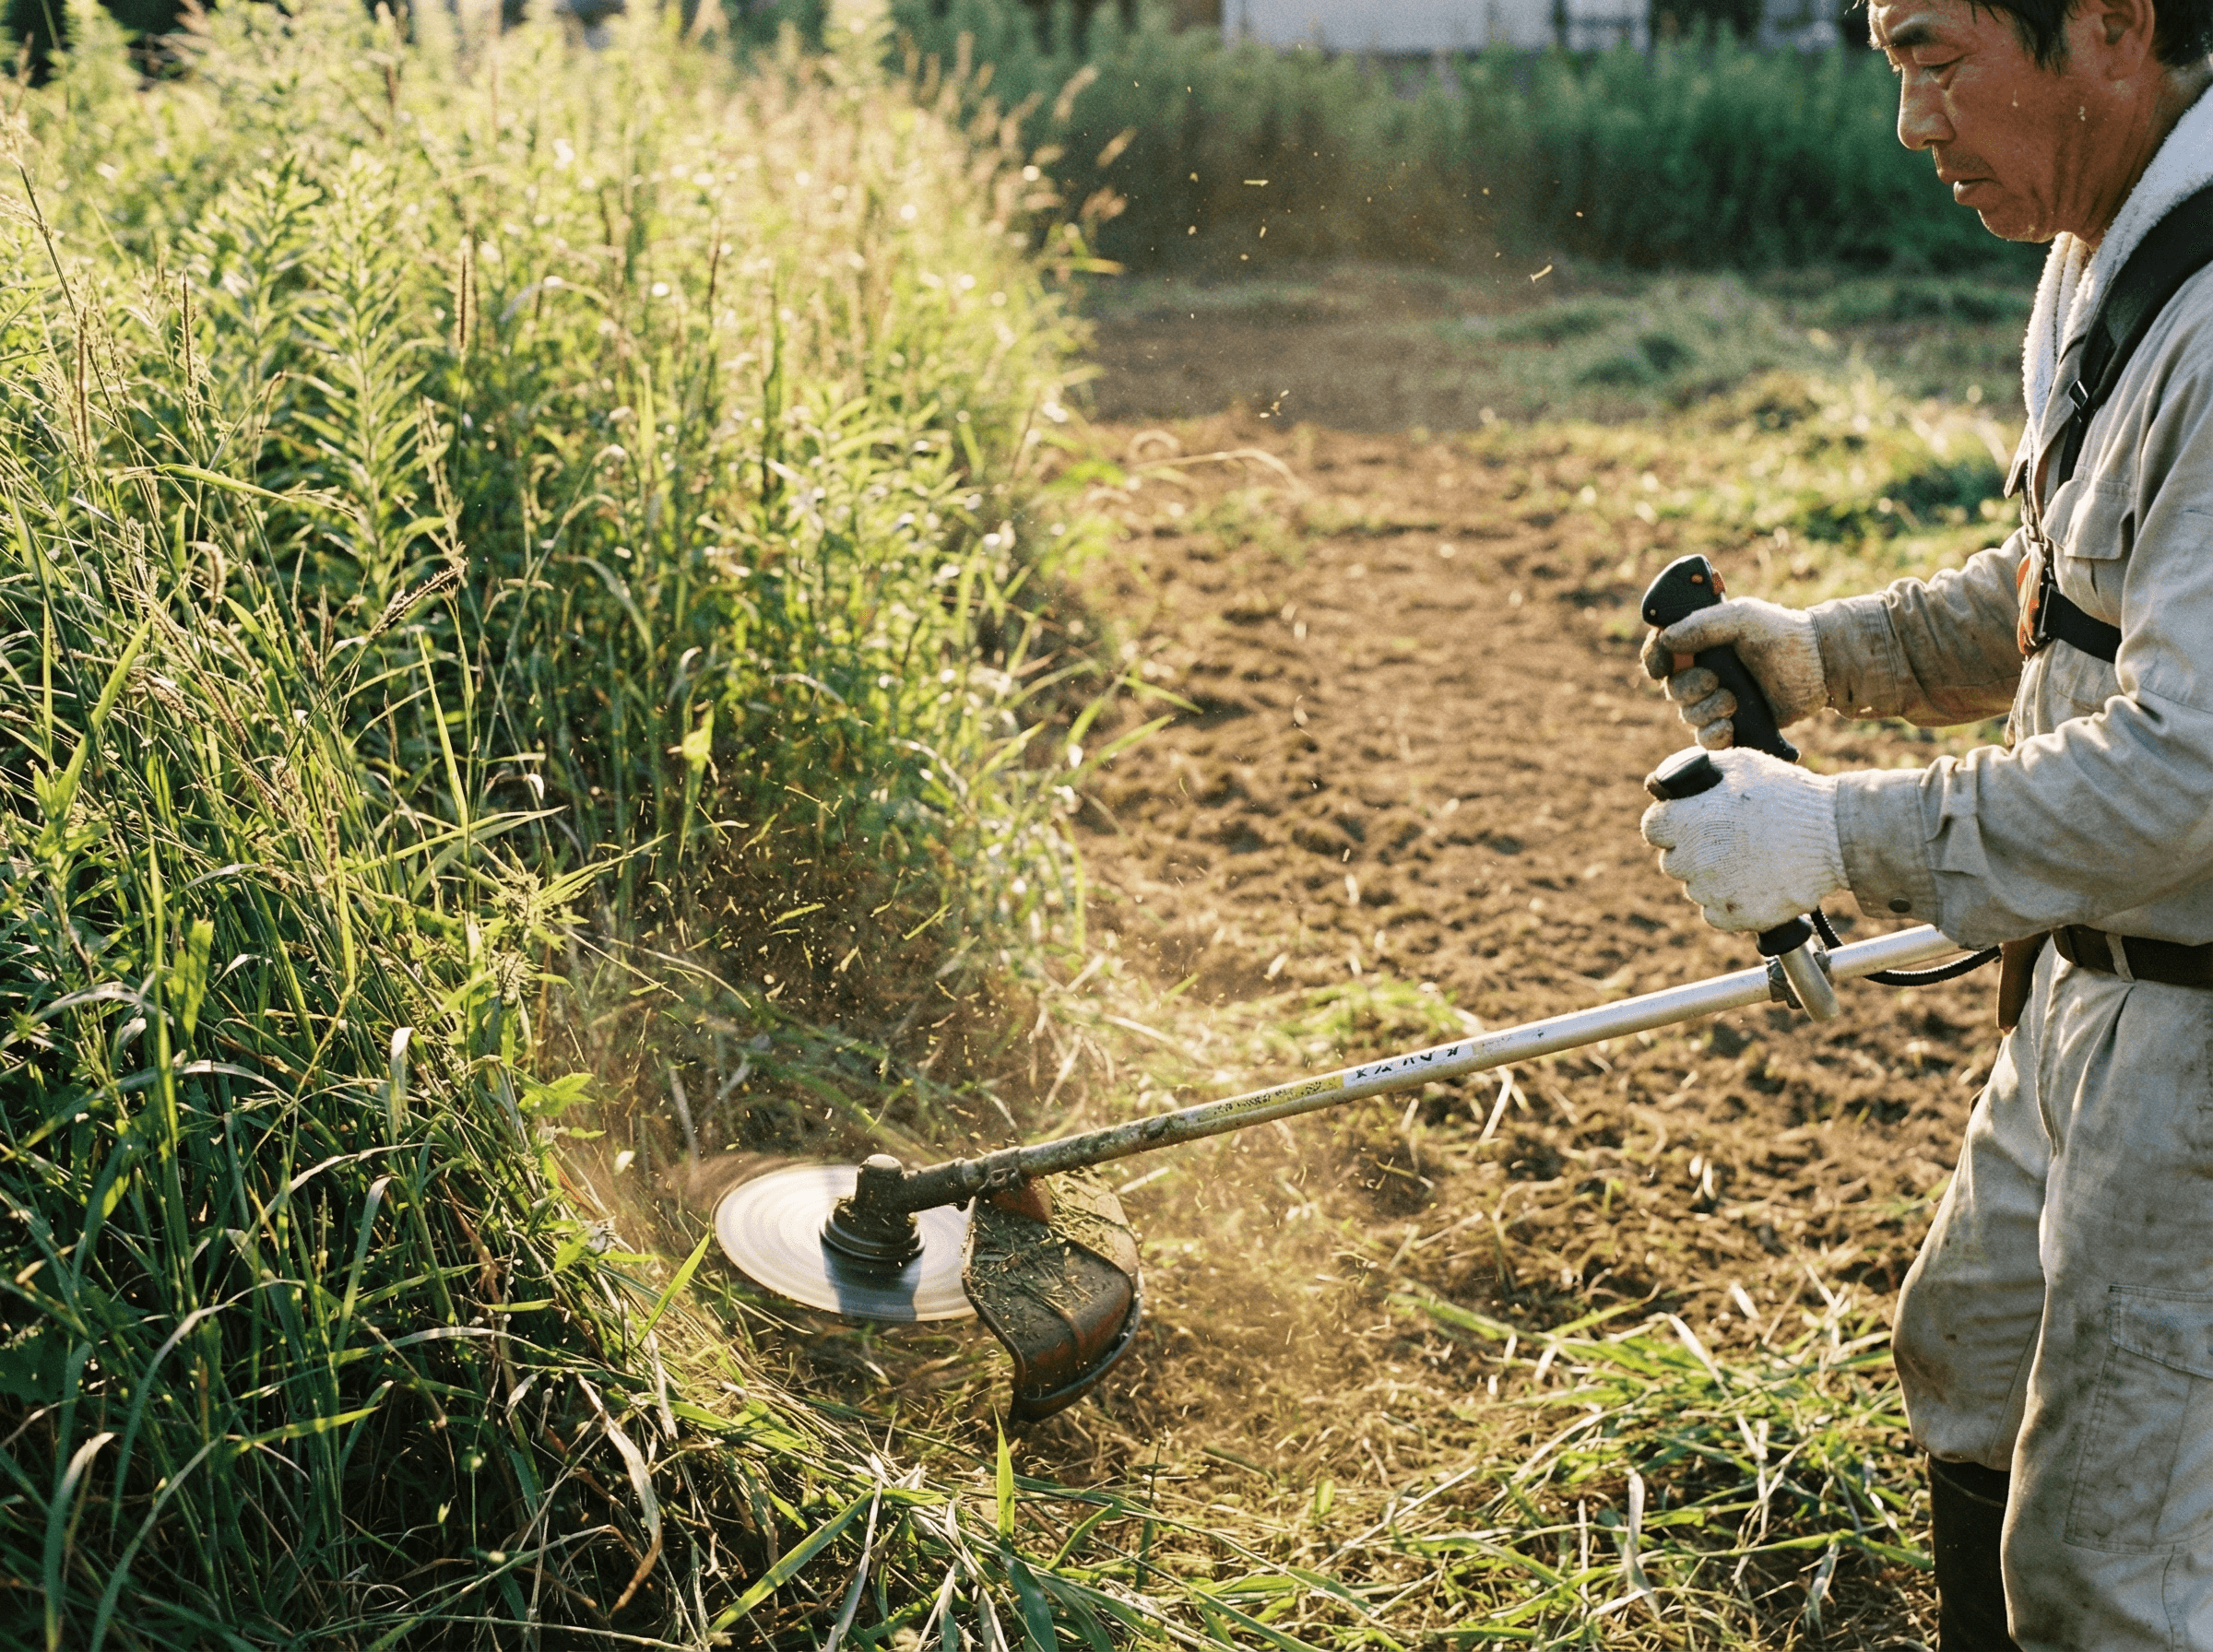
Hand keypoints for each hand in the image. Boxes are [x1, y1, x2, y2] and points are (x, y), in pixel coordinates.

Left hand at [1639, 746, 1844, 932]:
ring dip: (1712, 877)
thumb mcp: (1741, 764)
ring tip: (1749, 860)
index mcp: (1684, 821)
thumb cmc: (1788, 795)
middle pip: (1673, 860)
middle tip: (1726, 841)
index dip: (1671, 824)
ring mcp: (1711, 891)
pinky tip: (1752, 884)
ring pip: (1696, 888)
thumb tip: (1677, 780)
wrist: (1833, 836)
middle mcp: (1690, 859)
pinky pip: (1715, 913)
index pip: (1653, 828)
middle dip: (1693, 850)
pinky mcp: (1734, 916)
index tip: (1688, 823)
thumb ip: (1701, 772)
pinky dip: (1729, 903)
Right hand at [1640, 597, 1824, 749]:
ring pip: (1689, 716)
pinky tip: (1730, 726)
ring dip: (1706, 711)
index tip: (1659, 668)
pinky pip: (1707, 740)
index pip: (1662, 652)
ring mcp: (1719, 700)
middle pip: (1673, 689)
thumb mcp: (1743, 618)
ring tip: (1733, 702)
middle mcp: (1706, 672)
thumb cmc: (1783, 633)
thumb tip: (1666, 639)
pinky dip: (1713, 736)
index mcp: (1702, 643)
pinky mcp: (1735, 726)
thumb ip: (1703, 625)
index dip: (1654, 660)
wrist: (1821, 665)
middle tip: (1716, 681)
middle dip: (1689, 688)